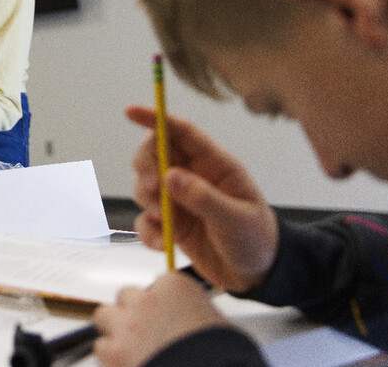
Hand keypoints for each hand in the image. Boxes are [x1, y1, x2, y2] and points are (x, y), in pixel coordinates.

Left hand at [93, 270, 228, 366]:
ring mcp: (127, 323)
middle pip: (127, 296)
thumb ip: (197, 315)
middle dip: (134, 312)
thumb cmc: (219, 355)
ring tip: (131, 346)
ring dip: (115, 328)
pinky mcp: (113, 349)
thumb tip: (192, 322)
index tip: (166, 314)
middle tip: (147, 332)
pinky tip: (125, 362)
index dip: (162, 303)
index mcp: (175, 288)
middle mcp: (147, 300)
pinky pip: (101, 346)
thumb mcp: (218, 326)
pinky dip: (110, 354)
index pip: (159, 284)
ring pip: (105, 315)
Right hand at [126, 105, 278, 291]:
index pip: (181, 132)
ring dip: (146, 200)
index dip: (155, 119)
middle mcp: (192, 176)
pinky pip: (145, 219)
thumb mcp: (237, 219)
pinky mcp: (170, 222)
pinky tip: (164, 242)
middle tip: (153, 188)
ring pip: (143, 185)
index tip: (130, 111)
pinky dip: (148, 230)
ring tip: (166, 221)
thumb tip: (170, 176)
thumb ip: (204, 198)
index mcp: (214, 165)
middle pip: (153, 154)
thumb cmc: (257, 241)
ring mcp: (178, 199)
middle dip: (145, 168)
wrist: (257, 276)